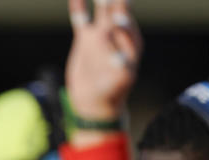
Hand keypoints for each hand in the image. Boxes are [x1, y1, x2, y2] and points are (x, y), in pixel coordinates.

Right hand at [65, 0, 142, 120]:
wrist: (94, 101)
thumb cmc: (112, 92)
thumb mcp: (119, 81)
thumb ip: (119, 66)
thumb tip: (118, 58)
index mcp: (130, 41)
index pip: (126, 22)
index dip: (122, 18)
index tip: (116, 21)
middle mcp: (117, 34)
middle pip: (116, 9)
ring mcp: (100, 35)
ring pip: (100, 10)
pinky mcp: (84, 39)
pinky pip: (81, 19)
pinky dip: (78, 6)